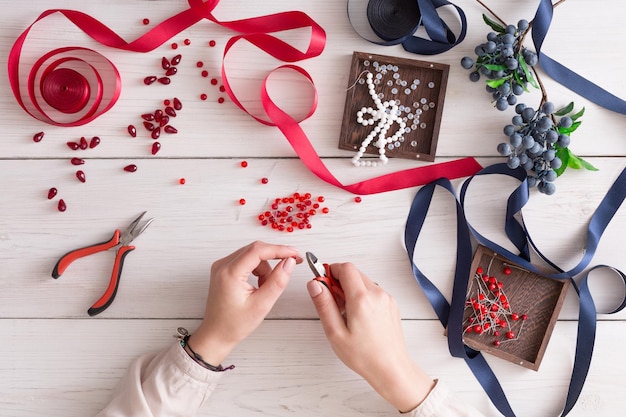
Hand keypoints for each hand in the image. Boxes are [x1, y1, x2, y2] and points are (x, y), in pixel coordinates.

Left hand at [189, 241, 300, 365]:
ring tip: (265, 288)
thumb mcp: (261, 305)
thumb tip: (289, 262)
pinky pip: (246, 261)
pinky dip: (257, 270)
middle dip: (274, 256)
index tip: (295, 253)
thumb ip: (277, 281)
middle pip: (255, 249)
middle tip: (292, 264)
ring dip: (265, 267)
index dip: (279, 250)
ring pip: (252, 255)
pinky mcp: (224, 270)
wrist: (216, 335)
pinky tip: (258, 285)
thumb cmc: (234, 324)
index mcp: (230, 273)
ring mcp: (222, 266)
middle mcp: (222, 265)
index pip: (258, 251)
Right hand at [307, 262, 434, 412]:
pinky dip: (362, 296)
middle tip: (332, 302)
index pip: (345, 268)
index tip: (323, 283)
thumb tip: (315, 284)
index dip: (331, 271)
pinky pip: (373, 291)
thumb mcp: (335, 332)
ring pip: (363, 282)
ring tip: (346, 314)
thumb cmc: (364, 356)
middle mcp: (377, 294)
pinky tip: (358, 317)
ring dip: (351, 289)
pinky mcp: (391, 304)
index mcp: (361, 299)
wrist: (391, 368)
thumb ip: (324, 304)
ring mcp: (386, 298)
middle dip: (340, 281)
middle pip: (354, 273)